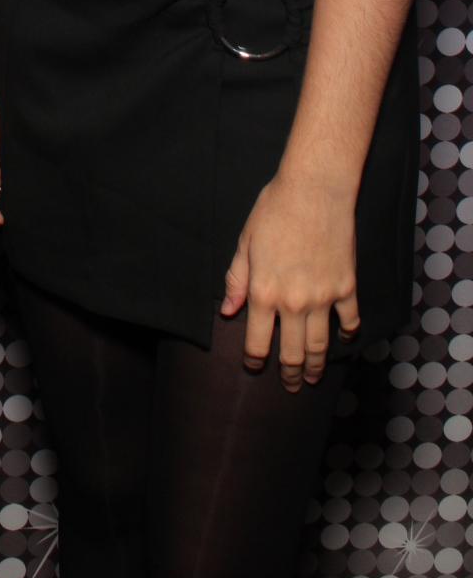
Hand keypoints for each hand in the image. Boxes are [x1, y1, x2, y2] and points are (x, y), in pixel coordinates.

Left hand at [221, 172, 359, 389]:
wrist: (314, 191)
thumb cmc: (274, 211)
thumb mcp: (246, 243)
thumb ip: (237, 280)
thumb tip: (228, 310)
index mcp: (264, 293)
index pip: (258, 341)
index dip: (255, 360)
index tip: (255, 367)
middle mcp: (294, 303)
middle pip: (293, 352)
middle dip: (290, 374)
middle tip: (291, 386)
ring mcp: (323, 298)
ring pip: (320, 345)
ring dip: (316, 366)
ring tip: (313, 378)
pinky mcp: (346, 287)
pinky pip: (349, 320)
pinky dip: (347, 334)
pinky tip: (344, 340)